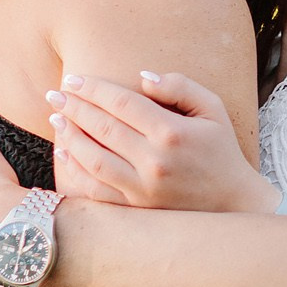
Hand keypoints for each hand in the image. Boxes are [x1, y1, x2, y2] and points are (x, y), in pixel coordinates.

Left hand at [47, 72, 279, 213]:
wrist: (233, 204)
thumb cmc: (221, 150)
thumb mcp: (213, 108)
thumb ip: (180, 87)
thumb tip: (142, 77)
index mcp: (172, 132)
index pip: (121, 102)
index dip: (93, 89)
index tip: (74, 80)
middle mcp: (154, 161)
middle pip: (102, 128)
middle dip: (73, 108)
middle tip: (54, 95)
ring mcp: (143, 188)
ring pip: (93, 160)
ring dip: (70, 137)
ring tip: (55, 119)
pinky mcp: (137, 208)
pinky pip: (97, 190)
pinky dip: (76, 172)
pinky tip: (65, 154)